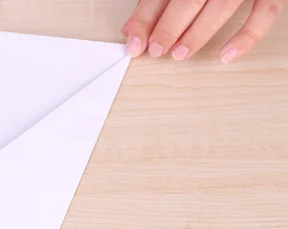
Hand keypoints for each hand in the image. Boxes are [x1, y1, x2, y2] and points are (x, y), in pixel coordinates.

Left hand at [122, 0, 283, 62]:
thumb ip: (155, 1)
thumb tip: (131, 28)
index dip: (145, 19)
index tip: (135, 44)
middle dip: (169, 27)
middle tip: (156, 50)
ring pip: (221, 7)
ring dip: (197, 34)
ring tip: (179, 54)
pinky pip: (264, 13)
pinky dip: (246, 36)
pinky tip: (226, 55)